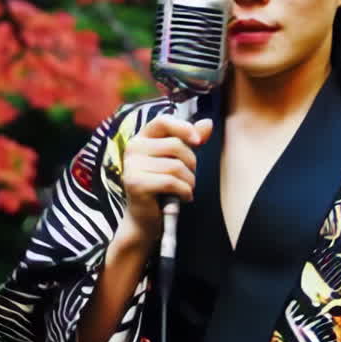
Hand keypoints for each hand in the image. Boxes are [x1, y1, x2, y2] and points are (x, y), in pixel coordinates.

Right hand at [122, 113, 213, 239]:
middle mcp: (133, 148)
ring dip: (189, 181)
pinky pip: (171, 182)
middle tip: (189, 178)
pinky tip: (184, 197)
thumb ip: (190, 141)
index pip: (163, 121)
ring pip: (175, 166)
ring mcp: (132, 166)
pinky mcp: (136, 184)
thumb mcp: (177, 160)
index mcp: (142, 138)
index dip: (184, 127)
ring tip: (186, 189)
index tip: (198, 141)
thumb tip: (208, 123)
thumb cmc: (163, 188)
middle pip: (175, 145)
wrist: (145, 220)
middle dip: (191, 163)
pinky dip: (184, 191)